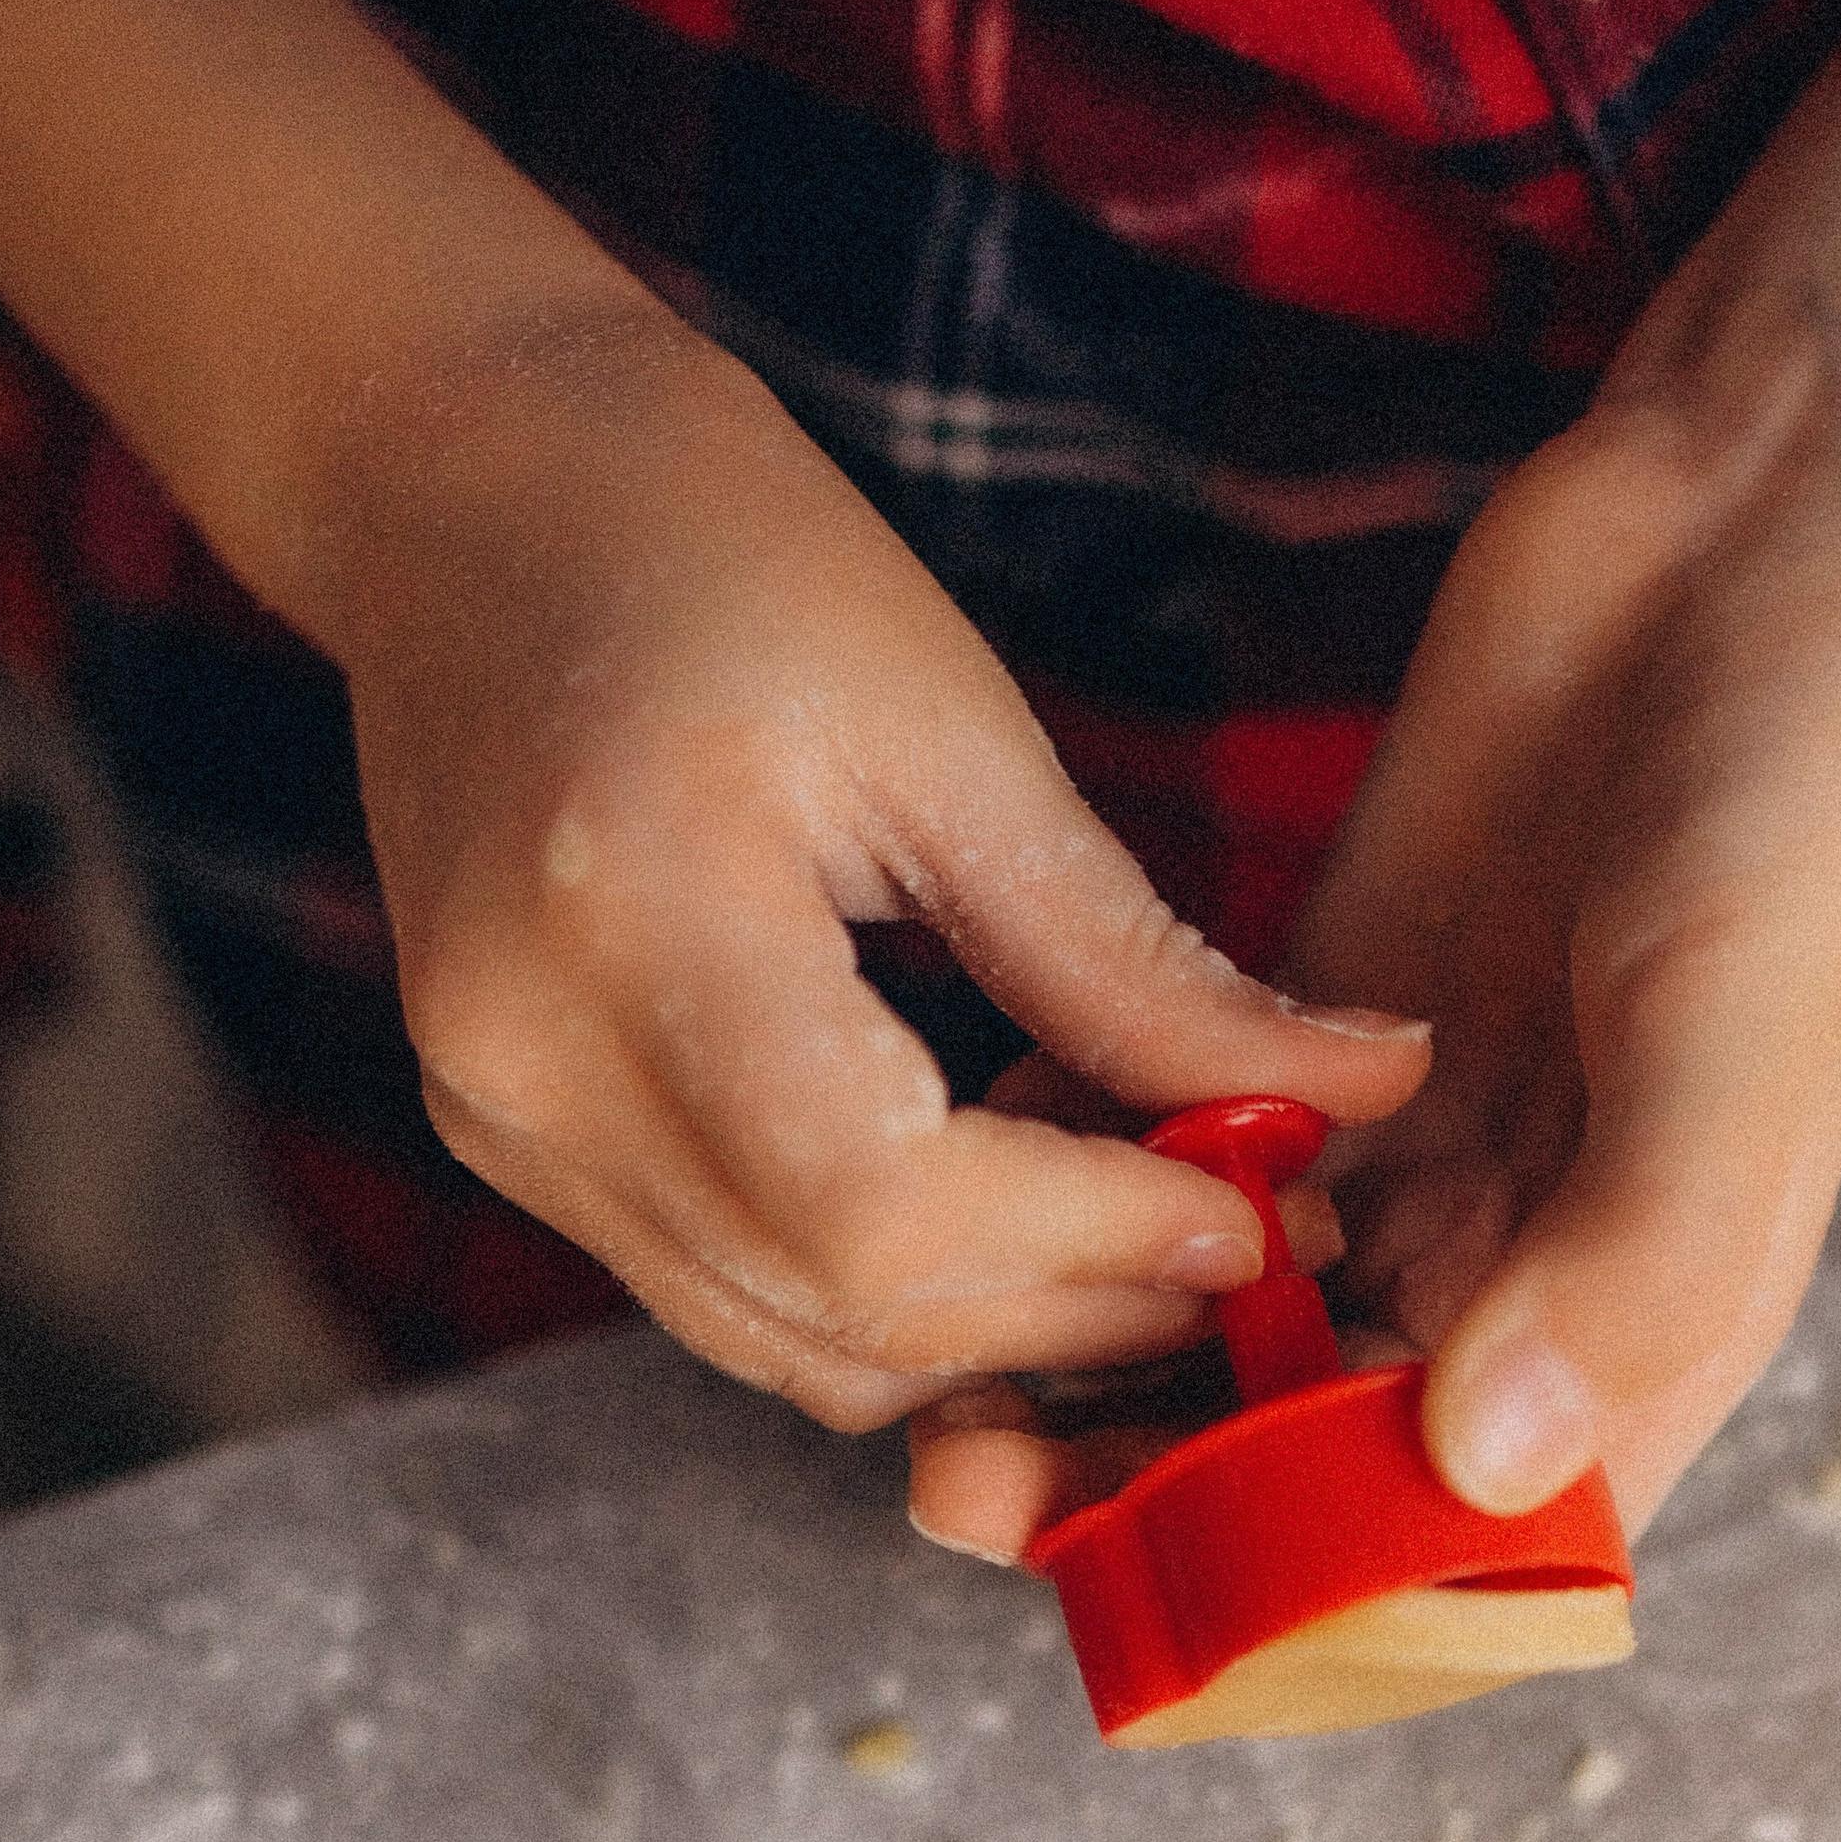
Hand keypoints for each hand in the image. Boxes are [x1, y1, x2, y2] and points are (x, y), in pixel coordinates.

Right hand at [330, 308, 1428, 1428]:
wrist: (470, 495)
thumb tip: (1370, 1083)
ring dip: (1004, 1328)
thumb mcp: (955, 727)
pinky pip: (736, 1296)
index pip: (880, 1208)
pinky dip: (900, 1293)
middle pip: (841, 1312)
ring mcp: (502, 1124)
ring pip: (794, 1346)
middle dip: (1084, 1308)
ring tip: (1159, 1220)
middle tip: (1266, 1237)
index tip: (1263, 1206)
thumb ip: (1135, 956)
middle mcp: (527, 1065)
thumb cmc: (721, 554)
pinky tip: (1021, 1200)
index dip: (1093, 1242)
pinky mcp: (513, 1145)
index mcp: (632, 919)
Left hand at [906, 263, 1840, 1562]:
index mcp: (1643, 1319)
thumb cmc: (1819, 782)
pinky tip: (978, 1153)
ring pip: (1221, 1310)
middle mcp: (1523, 1259)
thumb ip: (1635, 1256)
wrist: (1770, 513)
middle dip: (1139, 1482)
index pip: (1462, 1542)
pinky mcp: (1325, 1013)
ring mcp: (1419, 1137)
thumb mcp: (1750, 1031)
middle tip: (965, 1468)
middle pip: (1305, 1448)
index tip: (1141, 1588)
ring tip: (928, 1358)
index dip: (1303, 1594)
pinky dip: (1084, 1164)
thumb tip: (1478, 1458)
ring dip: (1086, 1348)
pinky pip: (1176, 1138)